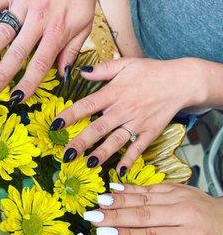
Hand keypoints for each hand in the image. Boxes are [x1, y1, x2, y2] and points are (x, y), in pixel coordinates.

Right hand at [0, 0, 97, 100]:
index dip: (27, 84)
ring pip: (2, 31)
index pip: (40, 65)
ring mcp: (23, 4)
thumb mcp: (85, 24)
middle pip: (17, 53)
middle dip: (2, 74)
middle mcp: (38, 21)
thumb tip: (62, 75)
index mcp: (57, 33)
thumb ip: (72, 50)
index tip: (16, 99)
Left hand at [51, 57, 204, 171]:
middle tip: (66, 155)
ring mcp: (136, 123)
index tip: (55, 126)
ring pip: (116, 140)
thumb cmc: (150, 71)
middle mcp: (122, 110)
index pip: (86, 105)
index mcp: (113, 93)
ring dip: (102, 153)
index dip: (69, 115)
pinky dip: (129, 159)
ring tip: (89, 163)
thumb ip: (102, 69)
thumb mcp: (125, 64)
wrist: (180, 81)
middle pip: (98, 128)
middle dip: (81, 142)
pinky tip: (119, 171)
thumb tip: (79, 72)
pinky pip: (138, 148)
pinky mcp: (149, 132)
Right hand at [85, 183, 222, 234]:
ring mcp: (178, 196)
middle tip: (92, 218)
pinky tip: (113, 189)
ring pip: (143, 199)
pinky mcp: (174, 187)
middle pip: (144, 215)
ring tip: (98, 203)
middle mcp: (184, 213)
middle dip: (114, 216)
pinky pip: (148, 187)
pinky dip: (129, 189)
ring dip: (118, 200)